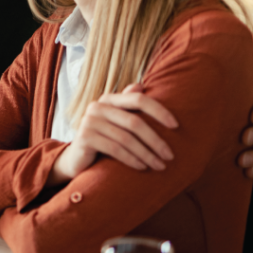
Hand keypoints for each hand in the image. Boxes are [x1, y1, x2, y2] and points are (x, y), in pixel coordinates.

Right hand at [48, 84, 178, 185]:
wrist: (77, 160)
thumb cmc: (103, 140)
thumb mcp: (116, 122)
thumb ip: (127, 105)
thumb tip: (141, 85)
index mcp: (108, 100)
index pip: (138, 99)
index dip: (159, 111)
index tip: (176, 126)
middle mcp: (96, 107)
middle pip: (134, 122)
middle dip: (155, 140)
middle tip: (170, 156)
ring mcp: (88, 121)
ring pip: (126, 138)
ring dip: (146, 154)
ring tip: (159, 165)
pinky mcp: (84, 138)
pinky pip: (114, 149)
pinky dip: (131, 159)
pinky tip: (142, 167)